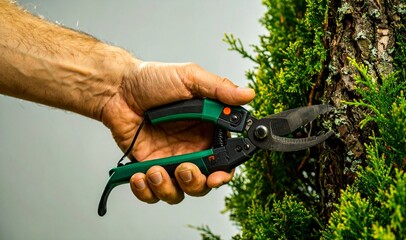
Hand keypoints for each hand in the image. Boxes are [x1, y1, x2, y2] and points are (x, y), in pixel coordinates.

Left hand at [101, 61, 254, 203]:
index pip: (225, 160)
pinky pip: (151, 192)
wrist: (117, 88)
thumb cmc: (153, 79)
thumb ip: (219, 88)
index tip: (217, 176)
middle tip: (184, 169)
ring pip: (179, 192)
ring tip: (154, 171)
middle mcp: (191, 149)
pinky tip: (139, 176)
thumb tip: (248, 94)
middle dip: (195, 183)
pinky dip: (146, 191)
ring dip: (168, 188)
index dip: (224, 173)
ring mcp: (169, 160)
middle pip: (204, 182)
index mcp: (207, 130)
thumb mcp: (190, 78)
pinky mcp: (148, 167)